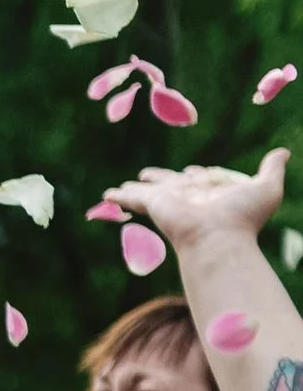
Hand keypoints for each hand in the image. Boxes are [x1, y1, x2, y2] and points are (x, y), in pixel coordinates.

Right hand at [114, 150, 286, 254]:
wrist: (221, 240)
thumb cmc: (245, 219)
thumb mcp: (267, 187)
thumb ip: (272, 168)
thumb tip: (283, 151)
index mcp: (211, 194)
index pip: (201, 181)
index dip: (198, 174)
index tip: (193, 170)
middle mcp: (189, 198)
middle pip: (170, 186)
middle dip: (159, 180)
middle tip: (146, 175)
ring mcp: (170, 203)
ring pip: (147, 193)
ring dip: (134, 190)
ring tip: (118, 189)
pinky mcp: (155, 204)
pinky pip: (133, 197)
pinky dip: (119, 196)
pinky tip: (107, 194)